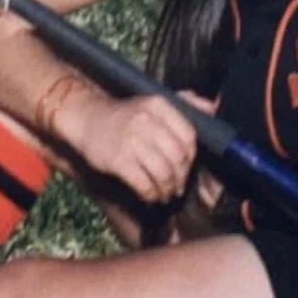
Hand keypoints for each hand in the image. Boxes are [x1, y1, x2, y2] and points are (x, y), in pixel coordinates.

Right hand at [55, 87, 211, 204]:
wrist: (85, 117)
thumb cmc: (124, 114)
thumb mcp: (153, 102)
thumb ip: (185, 103)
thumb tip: (213, 106)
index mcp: (159, 105)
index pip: (189, 135)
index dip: (192, 157)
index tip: (186, 167)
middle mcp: (146, 120)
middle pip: (178, 157)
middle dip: (181, 177)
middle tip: (177, 186)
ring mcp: (131, 140)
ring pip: (164, 173)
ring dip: (167, 189)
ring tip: (165, 193)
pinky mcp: (118, 160)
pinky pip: (144, 184)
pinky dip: (151, 194)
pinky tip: (150, 196)